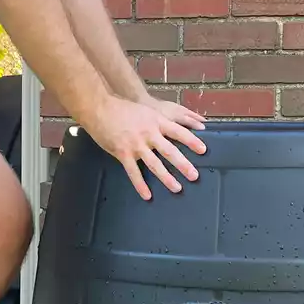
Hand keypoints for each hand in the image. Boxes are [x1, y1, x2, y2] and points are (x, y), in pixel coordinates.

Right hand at [85, 95, 207, 199]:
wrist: (100, 108)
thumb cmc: (122, 108)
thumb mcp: (145, 111)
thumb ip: (157, 121)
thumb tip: (169, 130)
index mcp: (156, 121)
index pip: (178, 132)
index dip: (192, 141)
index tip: (204, 150)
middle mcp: (149, 133)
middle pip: (170, 151)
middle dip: (183, 164)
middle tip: (194, 176)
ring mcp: (136, 144)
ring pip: (154, 163)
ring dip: (166, 177)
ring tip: (177, 188)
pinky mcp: (123, 152)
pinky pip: (134, 172)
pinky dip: (141, 185)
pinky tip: (147, 195)